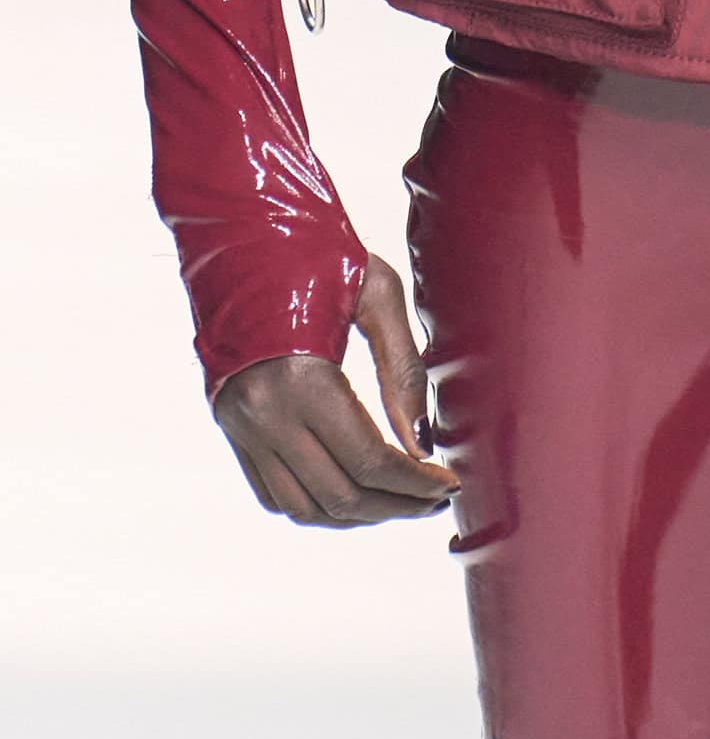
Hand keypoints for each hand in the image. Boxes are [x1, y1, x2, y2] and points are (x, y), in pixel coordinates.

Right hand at [214, 254, 459, 526]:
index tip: (449, 484)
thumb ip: (403, 372)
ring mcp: (240, 424)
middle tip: (435, 498)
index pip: (367, 460)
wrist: (241, 225)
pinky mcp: (230, 425)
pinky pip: (275, 491)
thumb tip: (423, 442)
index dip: (415, 482)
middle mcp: (261, 413)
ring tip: (402, 498)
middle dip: (395, 505)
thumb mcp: (376, 294)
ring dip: (357, 513)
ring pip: (304, 506)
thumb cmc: (315, 246)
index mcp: (298, 380)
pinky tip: (356, 485)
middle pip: (338, 495)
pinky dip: (319, 502)